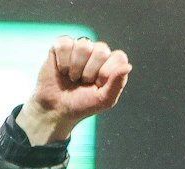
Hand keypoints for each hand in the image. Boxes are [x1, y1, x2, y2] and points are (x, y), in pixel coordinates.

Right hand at [16, 36, 130, 144]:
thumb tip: (128, 66)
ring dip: (75, 67)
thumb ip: (117, 84)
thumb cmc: (81, 105)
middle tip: (83, 82)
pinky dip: (62, 61)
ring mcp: (80, 47)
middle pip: (101, 50)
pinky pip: (66, 44)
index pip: (119, 57)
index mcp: (112, 64)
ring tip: (72, 77)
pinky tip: (62, 70)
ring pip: (83, 45)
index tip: (97, 85)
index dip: (106, 73)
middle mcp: (98, 52)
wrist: (56, 109)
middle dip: (90, 72)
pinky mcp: (62, 45)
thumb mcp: (103, 100)